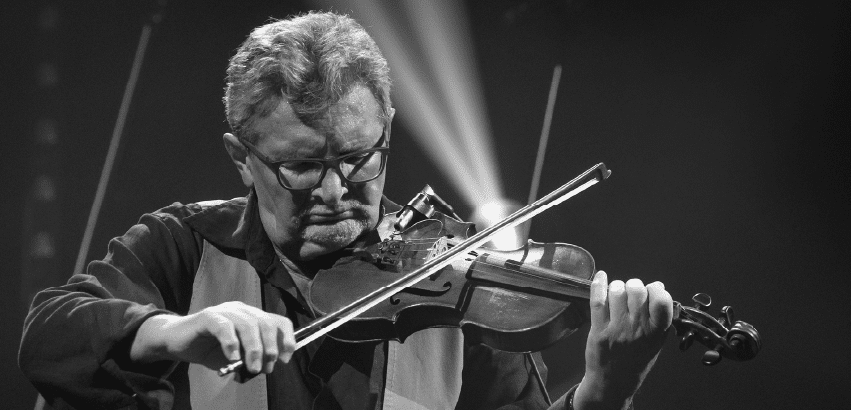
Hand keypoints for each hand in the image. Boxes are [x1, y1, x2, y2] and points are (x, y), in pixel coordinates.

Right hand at [130, 301, 295, 374]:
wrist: (176, 341)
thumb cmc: (209, 348)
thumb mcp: (235, 357)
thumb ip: (250, 361)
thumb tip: (265, 369)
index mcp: (253, 317)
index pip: (278, 321)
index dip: (287, 339)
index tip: (286, 360)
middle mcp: (242, 310)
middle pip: (266, 323)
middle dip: (270, 348)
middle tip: (266, 367)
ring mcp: (225, 311)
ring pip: (248, 324)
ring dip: (253, 349)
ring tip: (251, 367)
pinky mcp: (208, 316)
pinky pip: (224, 326)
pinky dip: (231, 343)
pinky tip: (232, 358)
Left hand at [573, 271, 672, 409]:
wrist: (613, 383)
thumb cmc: (636, 359)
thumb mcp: (656, 342)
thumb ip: (659, 317)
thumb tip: (658, 286)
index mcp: (656, 333)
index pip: (661, 300)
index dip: (656, 289)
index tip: (652, 290)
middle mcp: (638, 330)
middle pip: (637, 290)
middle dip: (634, 285)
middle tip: (632, 293)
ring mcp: (617, 329)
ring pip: (617, 291)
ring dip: (617, 287)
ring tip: (618, 294)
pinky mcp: (598, 329)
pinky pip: (597, 299)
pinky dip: (598, 283)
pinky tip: (601, 277)